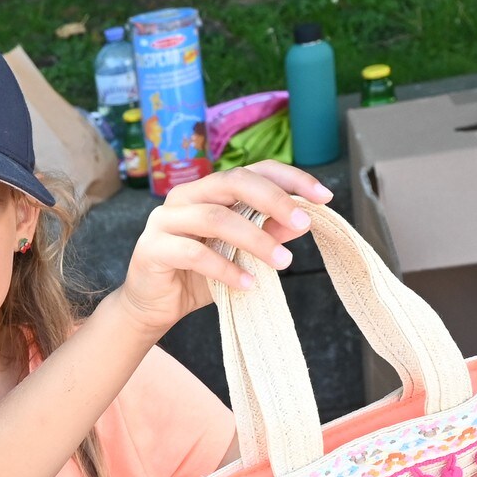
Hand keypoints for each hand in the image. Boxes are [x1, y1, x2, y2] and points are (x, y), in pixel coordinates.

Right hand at [111, 162, 334, 333]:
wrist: (154, 306)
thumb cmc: (198, 275)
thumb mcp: (240, 254)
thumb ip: (265, 234)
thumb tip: (299, 223)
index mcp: (208, 190)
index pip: (253, 171)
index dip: (290, 179)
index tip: (324, 197)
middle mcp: (185, 196)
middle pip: (233, 182)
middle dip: (274, 200)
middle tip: (303, 224)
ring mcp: (164, 219)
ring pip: (215, 217)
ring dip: (255, 239)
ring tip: (281, 262)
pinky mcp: (152, 247)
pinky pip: (194, 253)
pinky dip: (225, 268)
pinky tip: (247, 283)